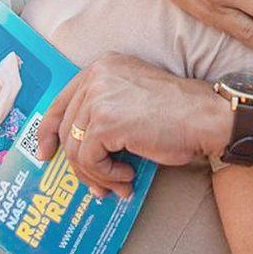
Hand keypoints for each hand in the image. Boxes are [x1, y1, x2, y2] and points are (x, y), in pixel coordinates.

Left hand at [36, 53, 228, 198]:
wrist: (206, 117)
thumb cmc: (180, 114)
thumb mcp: (134, 99)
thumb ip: (105, 110)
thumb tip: (78, 147)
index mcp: (104, 66)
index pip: (62, 100)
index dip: (49, 130)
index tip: (46, 153)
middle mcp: (97, 76)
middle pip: (66, 129)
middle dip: (80, 165)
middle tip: (98, 186)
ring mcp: (98, 98)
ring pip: (76, 149)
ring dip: (97, 175)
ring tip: (119, 185)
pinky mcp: (104, 123)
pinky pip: (89, 160)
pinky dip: (106, 175)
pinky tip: (127, 177)